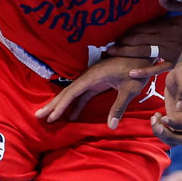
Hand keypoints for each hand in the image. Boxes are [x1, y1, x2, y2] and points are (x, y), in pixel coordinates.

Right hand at [35, 56, 151, 128]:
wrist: (143, 54)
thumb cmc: (137, 70)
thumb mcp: (130, 89)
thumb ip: (119, 106)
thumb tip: (111, 126)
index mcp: (94, 76)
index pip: (73, 92)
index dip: (60, 105)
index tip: (50, 116)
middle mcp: (89, 76)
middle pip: (67, 92)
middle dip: (53, 104)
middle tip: (38, 115)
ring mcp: (92, 79)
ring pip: (72, 93)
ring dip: (61, 105)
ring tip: (49, 117)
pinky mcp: (97, 82)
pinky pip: (82, 95)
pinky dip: (74, 105)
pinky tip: (70, 116)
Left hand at [105, 0, 181, 71]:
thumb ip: (175, 3)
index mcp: (168, 25)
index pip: (143, 27)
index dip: (128, 31)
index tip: (116, 33)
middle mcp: (166, 38)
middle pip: (139, 39)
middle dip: (122, 42)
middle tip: (106, 46)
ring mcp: (171, 51)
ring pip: (144, 51)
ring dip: (127, 52)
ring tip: (112, 54)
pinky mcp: (177, 62)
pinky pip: (158, 67)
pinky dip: (145, 70)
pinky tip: (131, 73)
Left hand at [151, 59, 181, 144]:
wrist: (181, 76)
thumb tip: (181, 109)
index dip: (178, 124)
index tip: (163, 117)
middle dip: (171, 136)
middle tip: (156, 125)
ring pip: (179, 141)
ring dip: (164, 136)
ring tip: (153, 119)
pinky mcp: (179, 126)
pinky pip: (172, 137)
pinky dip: (161, 132)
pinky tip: (155, 116)